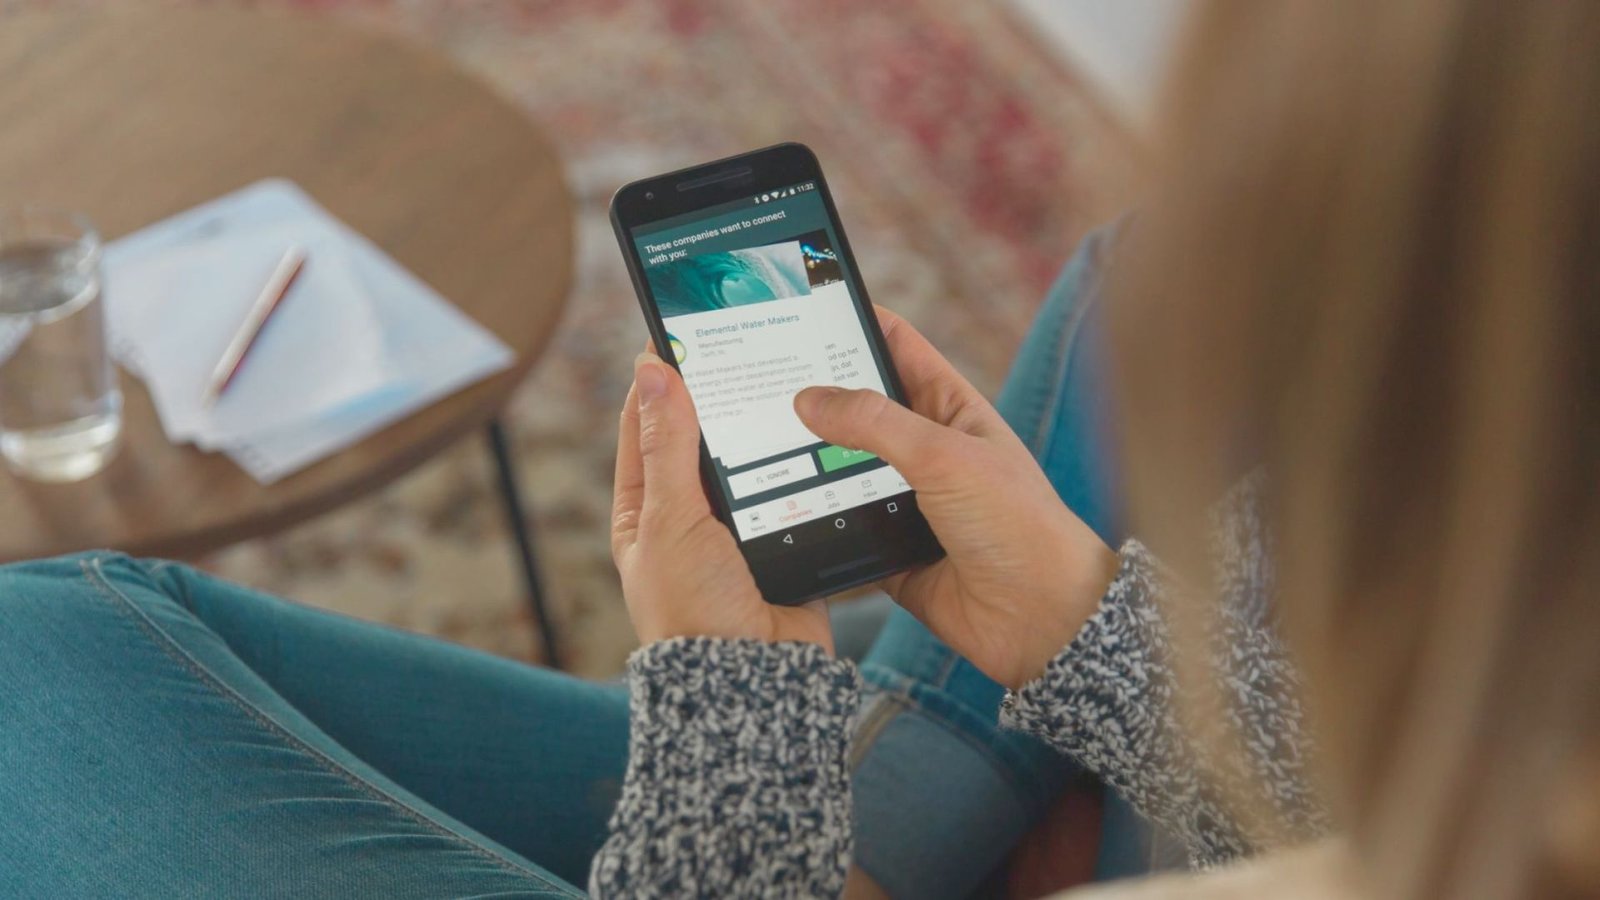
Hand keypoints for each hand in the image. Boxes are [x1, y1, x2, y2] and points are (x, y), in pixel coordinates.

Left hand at [612, 351, 832, 650]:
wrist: (755, 681)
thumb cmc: (694, 612)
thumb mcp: (671, 518)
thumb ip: (667, 444)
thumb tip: (653, 371)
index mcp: (644, 511)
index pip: (645, 427)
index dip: (660, 380)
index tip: (682, 333)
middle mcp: (688, 518)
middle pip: (703, 439)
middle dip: (721, 398)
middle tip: (745, 345)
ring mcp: (737, 530)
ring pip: (753, 459)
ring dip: (766, 430)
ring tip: (785, 379)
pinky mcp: (783, 540)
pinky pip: (795, 488)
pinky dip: (804, 464)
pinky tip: (819, 432)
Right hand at [794, 308, 1116, 688]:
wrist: (1041, 619)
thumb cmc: (1018, 525)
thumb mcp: (945, 456)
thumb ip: (875, 424)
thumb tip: (810, 398)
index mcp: (950, 411)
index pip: (897, 349)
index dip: (856, 324)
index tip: (805, 306)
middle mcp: (926, 452)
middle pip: (858, 413)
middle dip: (814, 399)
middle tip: (757, 381)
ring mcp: (907, 502)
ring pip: (841, 474)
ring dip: (807, 468)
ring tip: (750, 445)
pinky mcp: (890, 551)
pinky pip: (841, 531)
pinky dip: (815, 526)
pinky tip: (776, 515)